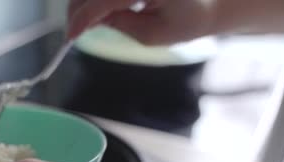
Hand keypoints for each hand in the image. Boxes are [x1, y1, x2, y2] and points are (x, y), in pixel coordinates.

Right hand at [67, 0, 216, 44]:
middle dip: (78, 8)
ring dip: (85, 1)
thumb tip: (91, 19)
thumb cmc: (188, 20)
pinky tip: (98, 10)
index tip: (70, 36)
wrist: (213, 1)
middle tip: (74, 31)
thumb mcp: (153, 34)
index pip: (103, 0)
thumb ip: (121, 25)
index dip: (82, 18)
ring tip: (86, 21)